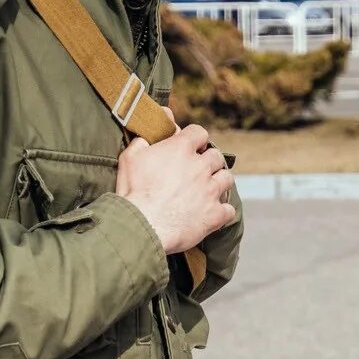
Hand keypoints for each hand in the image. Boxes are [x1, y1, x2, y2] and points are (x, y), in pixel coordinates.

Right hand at [116, 125, 234, 254]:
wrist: (142, 226)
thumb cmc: (133, 193)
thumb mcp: (129, 159)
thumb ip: (141, 142)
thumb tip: (146, 136)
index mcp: (181, 149)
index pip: (199, 132)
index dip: (195, 138)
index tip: (190, 146)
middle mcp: (200, 167)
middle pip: (216, 156)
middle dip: (209, 160)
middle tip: (198, 169)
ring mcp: (210, 191)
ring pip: (227, 178)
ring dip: (219, 181)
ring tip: (209, 188)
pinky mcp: (214, 214)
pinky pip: (229, 209)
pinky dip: (223, 211)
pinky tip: (213, 212)